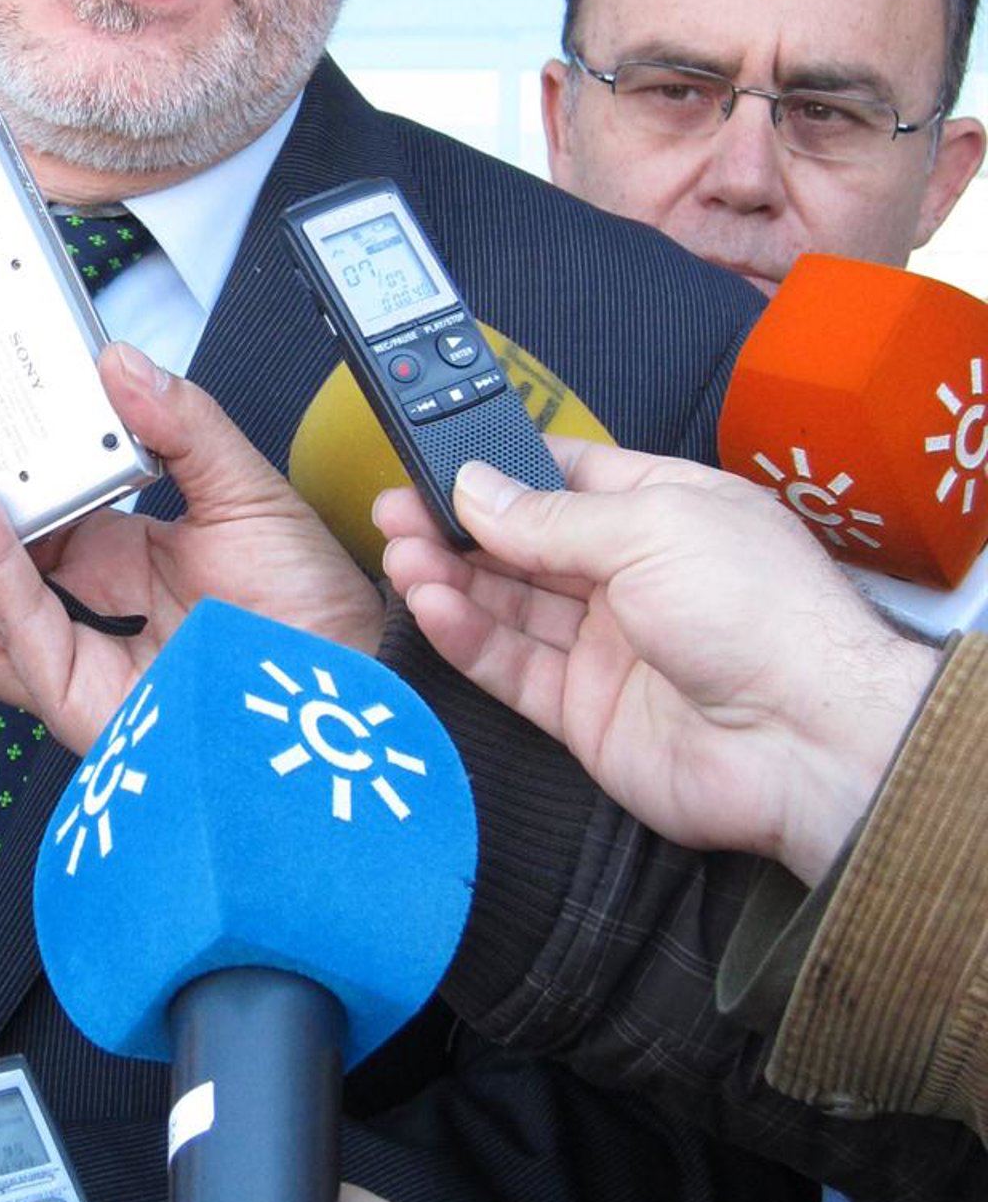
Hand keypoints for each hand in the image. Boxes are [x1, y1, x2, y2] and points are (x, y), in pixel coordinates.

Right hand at [0, 341, 382, 752]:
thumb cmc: (315, 610)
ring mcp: (72, 660)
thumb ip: (179, 424)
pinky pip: (10, 632)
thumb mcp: (244, 489)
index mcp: (114, 560)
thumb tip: (116, 361)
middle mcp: (81, 611)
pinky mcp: (76, 701)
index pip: (15, 516)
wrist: (359, 691)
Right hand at [377, 441, 939, 885]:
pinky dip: (466, 636)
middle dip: (459, 524)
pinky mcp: (585, 712)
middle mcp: (635, 576)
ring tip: (400, 553)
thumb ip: (551, 515)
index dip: (502, 468)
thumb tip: (476, 487)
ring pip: (509, 604)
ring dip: (451, 576)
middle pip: (526, 543)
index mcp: (667, 512)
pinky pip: (510, 667)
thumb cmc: (763, 616)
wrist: (807, 743)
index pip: (567, 476)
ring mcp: (608, 646)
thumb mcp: (652, 528)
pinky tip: (430, 604)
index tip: (438, 458)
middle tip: (395, 507)